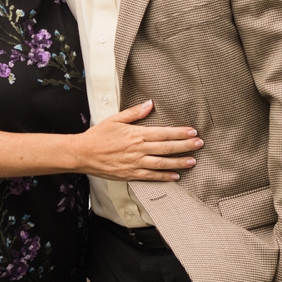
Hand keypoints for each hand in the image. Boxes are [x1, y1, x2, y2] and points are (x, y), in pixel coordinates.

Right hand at [72, 100, 202, 181]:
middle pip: (166, 148)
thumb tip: (150, 104)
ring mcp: (135, 163)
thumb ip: (134, 113)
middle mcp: (138, 149)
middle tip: (199, 145)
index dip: (179, 133)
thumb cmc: (98, 136)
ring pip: (162, 163)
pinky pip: (150, 176)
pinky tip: (175, 176)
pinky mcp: (130, 174)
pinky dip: (164, 177)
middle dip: (185, 146)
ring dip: (179, 162)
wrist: (82, 154)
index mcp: (136, 134)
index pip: (163, 133)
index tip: (192, 132)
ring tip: (193, 161)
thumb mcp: (115, 119)